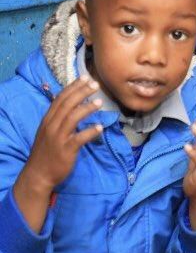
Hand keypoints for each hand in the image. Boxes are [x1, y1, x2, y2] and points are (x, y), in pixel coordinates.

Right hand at [14, 76, 102, 231]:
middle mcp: (52, 126)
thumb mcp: (48, 130)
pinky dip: (90, 132)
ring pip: (72, 118)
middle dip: (82, 92)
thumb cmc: (46, 150)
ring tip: (99, 102)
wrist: (38, 174)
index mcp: (48, 120)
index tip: (85, 77)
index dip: (73, 87)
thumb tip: (72, 101)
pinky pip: (79, 139)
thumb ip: (58, 117)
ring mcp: (58, 138)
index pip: (60, 98)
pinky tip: (100, 128)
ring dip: (87, 108)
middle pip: (67, 105)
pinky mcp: (66, 150)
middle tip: (95, 84)